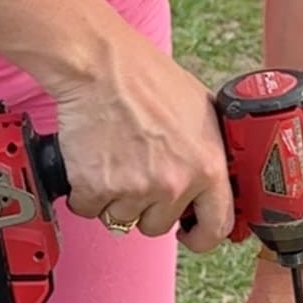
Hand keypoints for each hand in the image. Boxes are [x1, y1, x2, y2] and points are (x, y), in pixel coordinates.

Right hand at [52, 22, 233, 250]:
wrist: (102, 66)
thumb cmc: (149, 78)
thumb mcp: (202, 110)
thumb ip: (210, 149)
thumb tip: (216, 173)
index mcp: (207, 166)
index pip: (216, 226)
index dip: (201, 236)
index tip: (190, 235)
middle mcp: (174, 184)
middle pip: (159, 226)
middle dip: (147, 207)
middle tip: (137, 173)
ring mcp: (134, 189)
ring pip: (122, 219)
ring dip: (115, 198)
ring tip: (114, 158)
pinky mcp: (96, 187)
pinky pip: (89, 209)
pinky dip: (85, 191)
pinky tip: (93, 161)